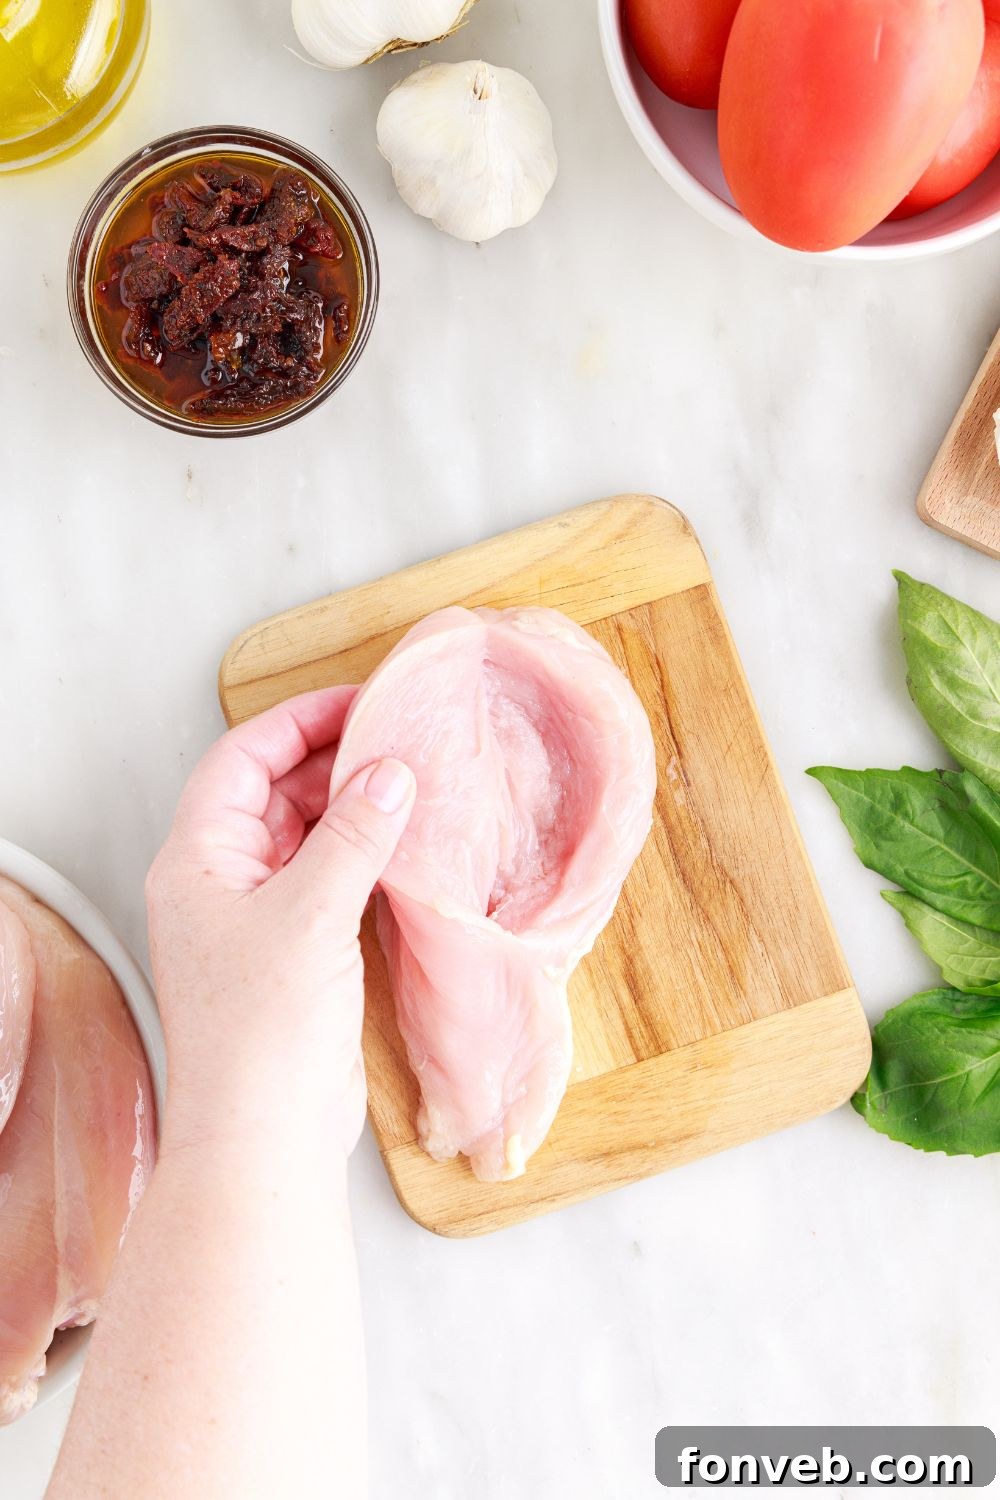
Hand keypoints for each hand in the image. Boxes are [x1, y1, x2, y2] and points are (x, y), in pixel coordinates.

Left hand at [146, 688, 414, 1153]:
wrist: (265, 1134)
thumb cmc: (262, 1030)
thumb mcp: (310, 914)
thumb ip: (353, 835)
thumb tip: (390, 771)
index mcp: (199, 858)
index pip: (243, 759)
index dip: (300, 721)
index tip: (361, 701)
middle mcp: (221, 880)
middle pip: (274, 791)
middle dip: (334, 760)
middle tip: (400, 737)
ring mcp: (258, 917)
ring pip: (305, 835)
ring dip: (353, 808)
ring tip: (413, 782)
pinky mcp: (295, 951)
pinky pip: (328, 879)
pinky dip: (364, 855)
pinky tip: (406, 845)